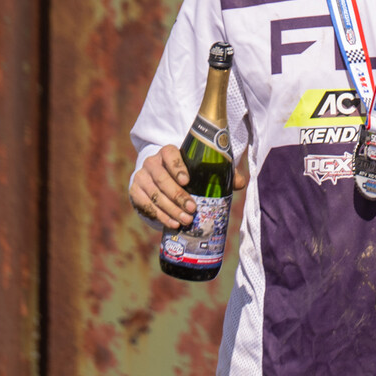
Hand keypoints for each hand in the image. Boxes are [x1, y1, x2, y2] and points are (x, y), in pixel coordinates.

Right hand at [130, 144, 249, 229]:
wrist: (162, 179)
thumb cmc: (188, 173)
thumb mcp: (202, 169)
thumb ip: (221, 173)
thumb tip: (240, 183)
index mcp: (168, 152)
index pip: (169, 154)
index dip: (177, 166)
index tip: (187, 180)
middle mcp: (152, 162)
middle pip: (162, 179)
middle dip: (177, 196)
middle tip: (192, 209)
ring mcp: (141, 176)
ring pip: (154, 194)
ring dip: (170, 209)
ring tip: (185, 221)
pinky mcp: (135, 191)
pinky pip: (145, 205)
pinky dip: (159, 215)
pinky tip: (172, 223)